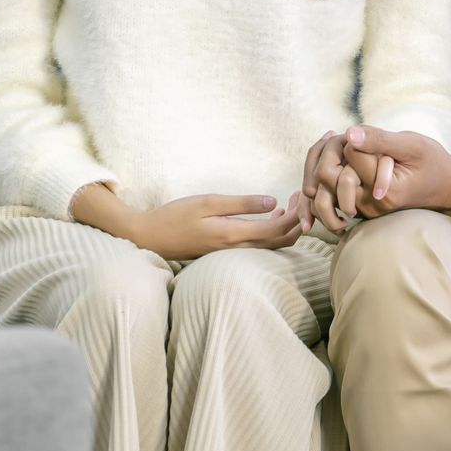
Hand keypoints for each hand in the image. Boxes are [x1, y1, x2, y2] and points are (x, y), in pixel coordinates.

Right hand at [75, 185, 300, 260]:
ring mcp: (232, 255)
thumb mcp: (207, 202)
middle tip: (300, 198)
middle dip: (297, 222)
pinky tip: (271, 217)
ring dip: (286, 228)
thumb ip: (241, 203)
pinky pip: (258, 247)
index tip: (298, 195)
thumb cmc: (176, 216)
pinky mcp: (227, 254)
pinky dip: (272, 234)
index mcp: (233, 235)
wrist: (151, 238)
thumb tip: (273, 202)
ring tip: (290, 205)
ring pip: (271, 247)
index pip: (278, 230)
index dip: (295, 215)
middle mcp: (237, 250)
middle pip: (280, 242)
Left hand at [301, 126, 450, 233]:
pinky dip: (326, 171)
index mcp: (384, 191)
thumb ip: (381, 140)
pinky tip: (338, 153)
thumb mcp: (412, 145)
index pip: (350, 154)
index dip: (354, 136)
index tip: (367, 133)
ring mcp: (361, 208)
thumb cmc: (431, 162)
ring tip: (339, 142)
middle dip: (331, 148)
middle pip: (326, 174)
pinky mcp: (358, 206)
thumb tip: (350, 133)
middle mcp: (368, 204)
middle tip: (344, 135)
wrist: (444, 187)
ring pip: (322, 184)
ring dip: (325, 160)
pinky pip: (328, 191)